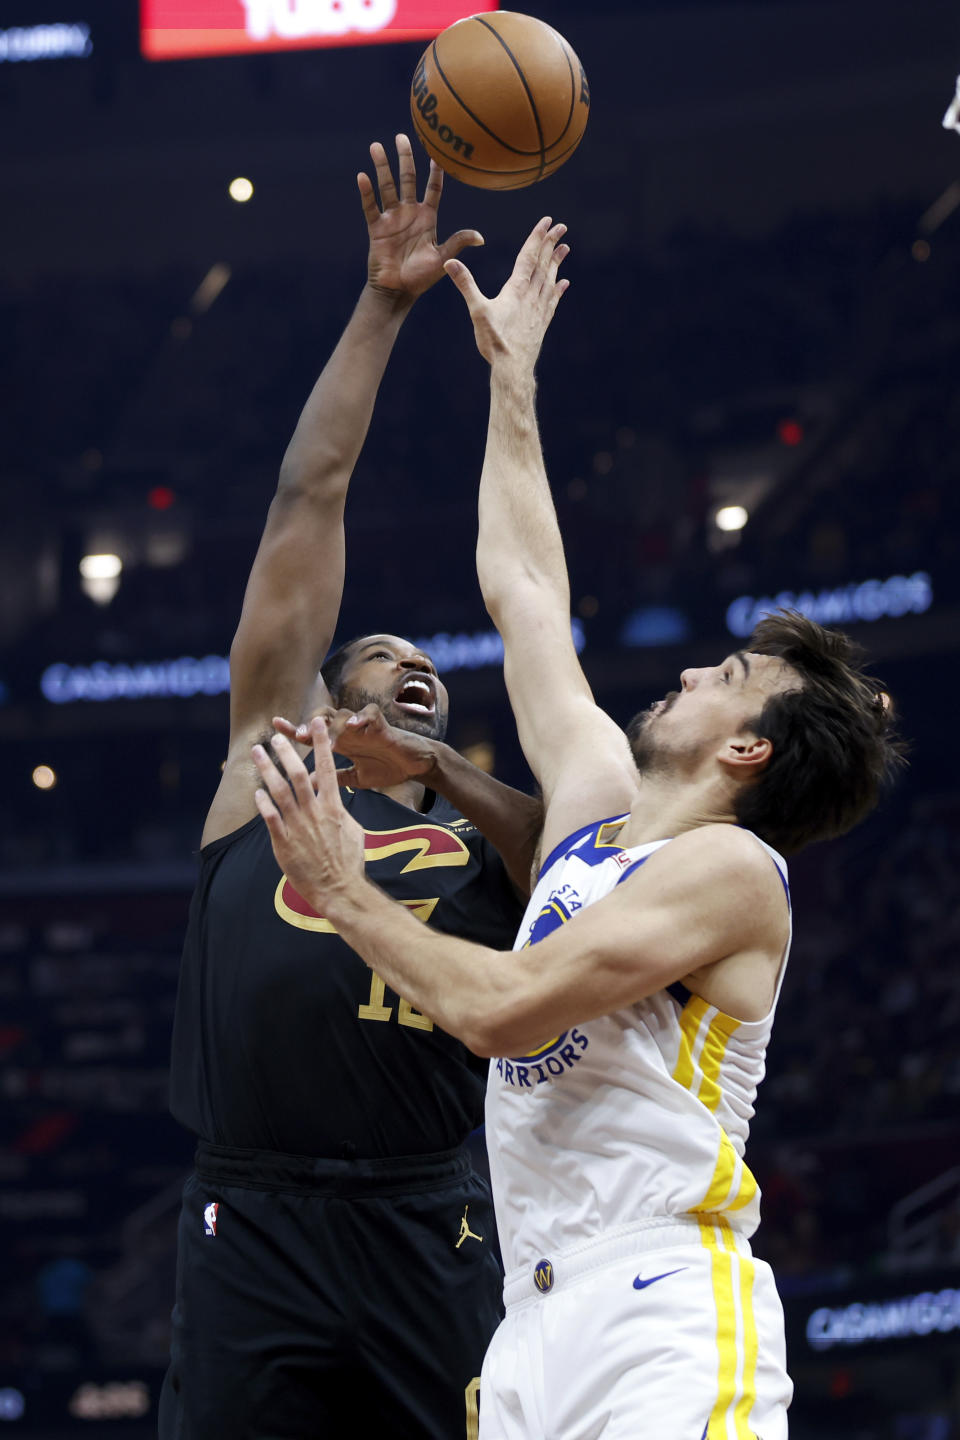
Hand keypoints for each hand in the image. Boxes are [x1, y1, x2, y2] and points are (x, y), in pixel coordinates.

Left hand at [253, 724, 366, 910]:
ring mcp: (298, 826)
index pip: (327, 768)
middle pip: (297, 774)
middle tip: (275, 737)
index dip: (321, 743)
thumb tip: (338, 801)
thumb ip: (342, 811)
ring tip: (258, 752)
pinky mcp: (284, 842)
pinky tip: (257, 792)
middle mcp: (314, 812)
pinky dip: (263, 803)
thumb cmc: (349, 861)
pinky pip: (270, 818)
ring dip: (267, 769)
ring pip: (279, 791)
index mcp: (333, 807)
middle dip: (286, 752)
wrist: (340, 888)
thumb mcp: (354, 830)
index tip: (316, 723)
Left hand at [275, 705, 436, 790]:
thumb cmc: (387, 768)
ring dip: (330, 725)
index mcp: (341, 743)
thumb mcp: (356, 777)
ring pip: (341, 714)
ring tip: (322, 737)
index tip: (274, 727)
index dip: (293, 730)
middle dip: (308, 724)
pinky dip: (360, 718)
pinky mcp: (382, 725)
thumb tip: (308, 782)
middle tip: (296, 734)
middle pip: (321, 718)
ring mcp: (364, 726)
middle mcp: (348, 731)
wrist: (415, 765)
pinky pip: (369, 715)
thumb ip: (334, 777)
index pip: (312, 735)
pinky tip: (352, 726)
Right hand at [359, 134, 483, 301]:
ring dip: (382, 168)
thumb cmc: (422, 278)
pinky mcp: (376, 228)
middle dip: (405, 158)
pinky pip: (370, 207)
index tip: (437, 152)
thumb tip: (481, 238)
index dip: (435, 171)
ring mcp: (392, 219)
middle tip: (402, 137)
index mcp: (427, 217)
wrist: (398, 292)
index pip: (433, 188)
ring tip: (376, 147)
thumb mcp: (443, 258)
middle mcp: (409, 213)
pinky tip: (362, 176)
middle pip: (407, 179)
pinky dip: (366, 193)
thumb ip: (458, 243)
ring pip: (387, 187)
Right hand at [444, 216, 569, 369]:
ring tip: (565, 248)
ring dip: (556, 262)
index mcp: (516, 289)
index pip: (528, 256)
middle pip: (543, 264)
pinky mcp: (542, 323)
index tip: (547, 222)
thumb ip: (465, 284)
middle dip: (551, 244)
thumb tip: (448, 262)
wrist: (513, 368)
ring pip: (550, 280)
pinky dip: (558, 289)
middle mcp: (531, 296)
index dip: (537, 237)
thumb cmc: (494, 341)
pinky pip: (552, 301)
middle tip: (561, 227)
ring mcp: (539, 309)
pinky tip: (563, 283)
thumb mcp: (477, 310)